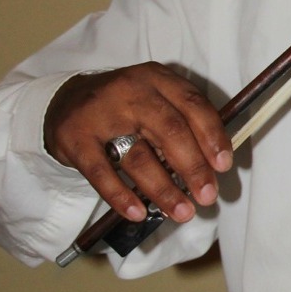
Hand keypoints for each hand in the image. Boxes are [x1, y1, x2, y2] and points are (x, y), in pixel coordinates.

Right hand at [44, 62, 231, 223]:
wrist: (65, 101)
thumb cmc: (125, 106)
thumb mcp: (155, 98)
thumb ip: (182, 121)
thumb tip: (213, 164)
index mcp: (158, 78)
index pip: (193, 105)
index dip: (213, 136)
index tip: (224, 165)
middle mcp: (131, 91)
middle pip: (170, 131)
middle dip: (194, 168)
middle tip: (208, 196)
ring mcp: (100, 114)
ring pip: (139, 156)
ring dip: (164, 190)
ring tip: (183, 212)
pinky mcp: (75, 138)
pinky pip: (101, 173)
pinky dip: (121, 196)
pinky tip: (138, 213)